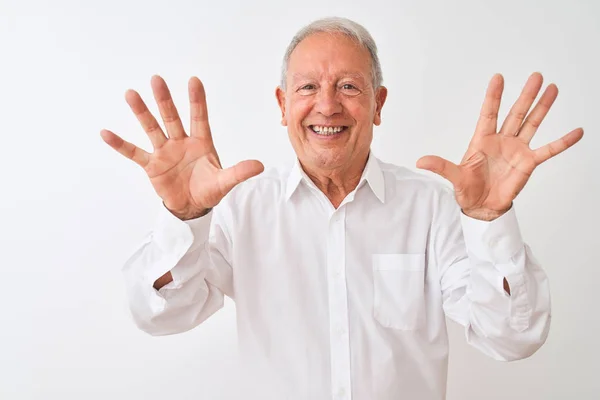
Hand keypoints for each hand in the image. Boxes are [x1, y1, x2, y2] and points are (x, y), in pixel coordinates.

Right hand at [101, 75, 263, 219]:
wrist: (192, 207)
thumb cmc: (209, 190)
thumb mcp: (225, 182)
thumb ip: (239, 172)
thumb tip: (260, 165)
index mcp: (201, 143)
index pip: (199, 117)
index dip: (197, 100)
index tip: (194, 80)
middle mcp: (181, 142)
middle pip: (171, 117)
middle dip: (164, 100)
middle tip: (156, 79)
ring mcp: (165, 152)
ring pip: (152, 129)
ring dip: (142, 113)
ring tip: (131, 94)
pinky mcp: (152, 166)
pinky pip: (134, 153)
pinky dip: (120, 145)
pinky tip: (106, 133)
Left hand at [416, 72, 583, 220]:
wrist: (482, 207)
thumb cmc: (467, 190)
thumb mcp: (454, 177)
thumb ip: (441, 166)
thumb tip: (420, 161)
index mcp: (482, 141)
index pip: (488, 113)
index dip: (494, 97)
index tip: (498, 77)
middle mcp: (502, 141)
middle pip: (515, 113)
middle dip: (525, 95)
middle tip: (536, 75)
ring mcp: (517, 150)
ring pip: (532, 124)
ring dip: (542, 107)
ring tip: (552, 88)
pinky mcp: (528, 163)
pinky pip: (548, 150)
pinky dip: (562, 142)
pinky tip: (577, 131)